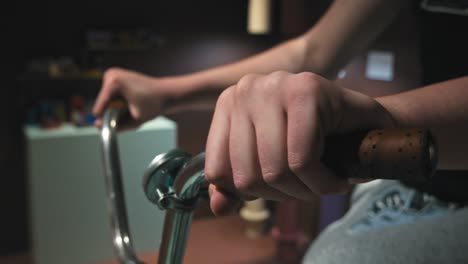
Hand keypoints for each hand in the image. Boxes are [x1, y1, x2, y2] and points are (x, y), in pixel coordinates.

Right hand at [93, 68, 174, 126]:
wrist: (166, 93)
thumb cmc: (154, 104)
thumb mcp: (135, 120)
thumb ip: (115, 125)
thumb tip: (97, 126)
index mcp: (114, 82)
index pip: (100, 106)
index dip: (105, 119)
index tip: (113, 125)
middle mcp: (111, 74)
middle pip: (102, 103)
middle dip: (112, 112)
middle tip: (129, 113)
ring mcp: (112, 73)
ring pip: (105, 99)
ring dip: (115, 107)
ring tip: (131, 106)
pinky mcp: (115, 76)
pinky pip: (110, 95)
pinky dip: (117, 101)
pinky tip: (130, 101)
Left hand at [204, 71, 393, 214]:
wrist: (368, 127)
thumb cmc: (316, 147)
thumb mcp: (269, 165)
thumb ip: (238, 185)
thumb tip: (218, 208)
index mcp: (229, 104)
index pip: (218, 171)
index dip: (251, 192)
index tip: (280, 186)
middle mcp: (246, 88)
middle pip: (245, 177)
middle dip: (283, 195)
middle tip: (308, 187)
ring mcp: (275, 85)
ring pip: (274, 171)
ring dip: (306, 191)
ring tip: (322, 182)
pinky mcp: (307, 89)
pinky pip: (302, 161)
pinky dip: (323, 183)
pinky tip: (336, 179)